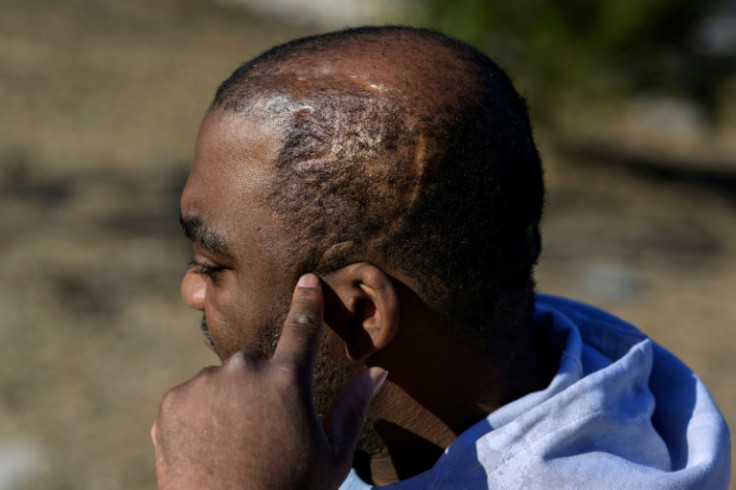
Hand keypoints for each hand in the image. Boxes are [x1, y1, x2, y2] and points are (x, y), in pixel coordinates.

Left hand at [151, 274, 386, 488]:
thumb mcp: (333, 457)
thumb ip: (354, 408)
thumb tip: (378, 372)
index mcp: (288, 380)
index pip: (303, 326)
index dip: (308, 301)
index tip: (307, 280)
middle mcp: (245, 370)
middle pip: (257, 365)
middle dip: (261, 389)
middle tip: (262, 433)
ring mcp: (205, 384)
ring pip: (223, 382)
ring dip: (228, 403)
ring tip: (233, 447)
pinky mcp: (173, 401)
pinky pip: (192, 398)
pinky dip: (199, 417)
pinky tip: (207, 450)